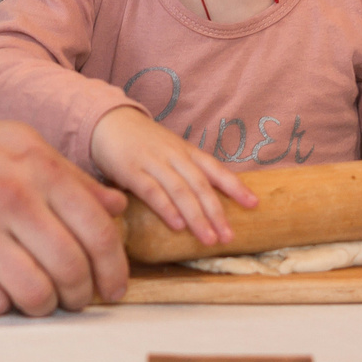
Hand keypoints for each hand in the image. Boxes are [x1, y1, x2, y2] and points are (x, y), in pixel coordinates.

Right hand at [0, 120, 128, 316]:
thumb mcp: (29, 148)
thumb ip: (75, 179)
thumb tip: (118, 207)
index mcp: (40, 170)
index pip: (97, 230)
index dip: (114, 268)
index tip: (114, 287)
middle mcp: (11, 199)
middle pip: (70, 268)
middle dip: (81, 294)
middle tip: (78, 297)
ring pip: (35, 294)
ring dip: (47, 305)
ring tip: (44, 297)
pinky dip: (5, 306)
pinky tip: (3, 289)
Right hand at [88, 105, 257, 246]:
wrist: (108, 121)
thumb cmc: (142, 142)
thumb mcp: (170, 151)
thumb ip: (186, 172)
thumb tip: (209, 202)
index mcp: (186, 151)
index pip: (215, 169)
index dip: (235, 186)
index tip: (254, 204)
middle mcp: (174, 156)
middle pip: (200, 185)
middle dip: (216, 212)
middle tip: (228, 237)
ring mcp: (153, 162)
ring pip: (180, 190)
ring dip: (196, 217)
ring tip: (209, 239)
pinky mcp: (130, 170)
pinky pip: (151, 190)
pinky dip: (166, 208)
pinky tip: (177, 225)